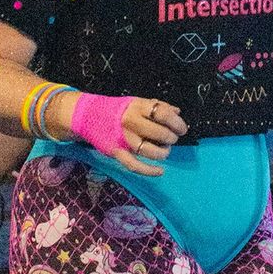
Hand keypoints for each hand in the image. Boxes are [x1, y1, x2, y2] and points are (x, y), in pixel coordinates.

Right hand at [69, 92, 187, 176]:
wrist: (90, 115)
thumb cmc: (117, 109)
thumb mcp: (137, 102)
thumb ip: (157, 105)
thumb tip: (177, 112)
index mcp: (138, 106)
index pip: (162, 113)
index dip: (176, 122)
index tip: (182, 128)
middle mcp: (131, 121)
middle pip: (158, 133)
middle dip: (171, 138)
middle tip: (174, 139)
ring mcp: (123, 138)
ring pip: (148, 151)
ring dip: (162, 153)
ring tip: (166, 151)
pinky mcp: (116, 152)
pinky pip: (134, 165)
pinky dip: (149, 170)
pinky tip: (160, 171)